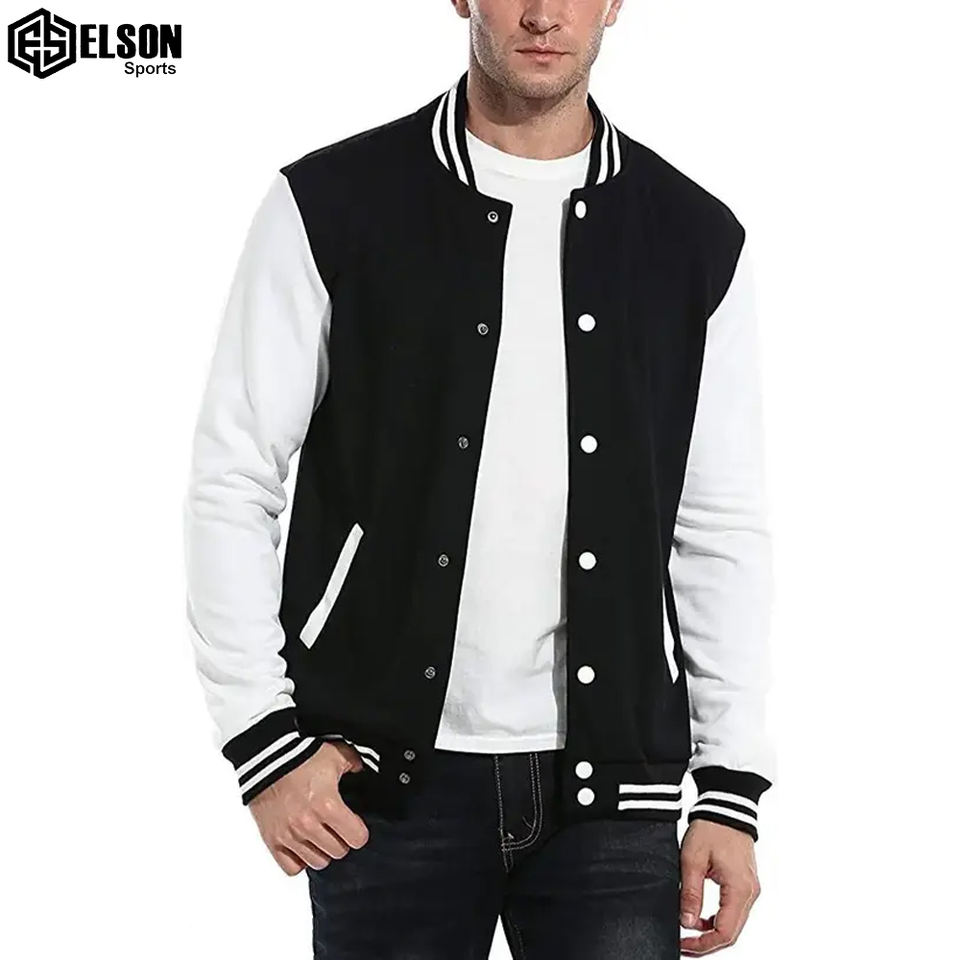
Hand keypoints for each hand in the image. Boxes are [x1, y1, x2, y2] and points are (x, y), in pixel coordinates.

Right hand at [248, 740, 369, 874]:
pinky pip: (291, 868)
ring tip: (319, 834)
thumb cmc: (299, 756)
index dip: (359, 830)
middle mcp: (308, 825)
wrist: (265, 758)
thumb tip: (361, 772)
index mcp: (328, 805)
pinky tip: (302, 844)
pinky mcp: (271, 840)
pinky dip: (299, 860)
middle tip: (336, 827)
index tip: (354, 824)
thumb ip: (354, 763)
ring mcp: (289, 835)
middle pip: (338, 852)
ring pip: (317, 862)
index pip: (357, 838)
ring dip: (321, 850)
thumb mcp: (335, 754)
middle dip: (341, 840)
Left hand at [678, 819, 760, 954]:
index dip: (703, 944)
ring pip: (733, 924)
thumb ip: (691, 893)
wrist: (725, 807)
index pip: (725, 933)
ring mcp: (749, 889)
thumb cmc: (711, 828)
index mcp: (739, 889)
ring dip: (711, 933)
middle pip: (731, 933)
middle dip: (707, 943)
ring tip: (688, 934)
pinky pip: (733, 911)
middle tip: (684, 946)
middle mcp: (750, 893)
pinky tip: (699, 918)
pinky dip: (717, 920)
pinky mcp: (745, 884)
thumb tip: (686, 923)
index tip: (683, 945)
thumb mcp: (692, 859)